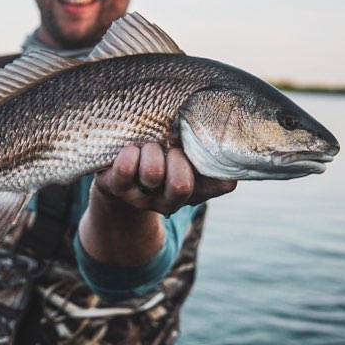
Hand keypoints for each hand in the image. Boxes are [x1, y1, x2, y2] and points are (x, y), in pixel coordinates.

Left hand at [80, 143, 235, 265]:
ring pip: (153, 172)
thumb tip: (230, 163)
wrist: (114, 172)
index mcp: (191, 193)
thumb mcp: (183, 156)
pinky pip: (126, 168)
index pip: (218, 184)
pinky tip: (130, 149)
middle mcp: (165, 202)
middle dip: (177, 157)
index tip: (198, 142)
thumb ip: (206, 157)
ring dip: (152, 150)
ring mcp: (139, 197)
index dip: (210, 161)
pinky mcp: (114, 186)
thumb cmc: (157, 157)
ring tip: (146, 145)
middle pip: (181, 186)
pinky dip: (130, 151)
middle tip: (169, 146)